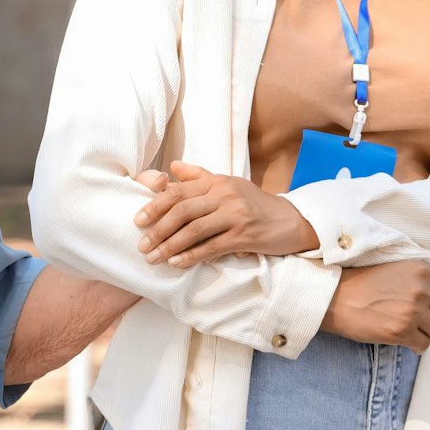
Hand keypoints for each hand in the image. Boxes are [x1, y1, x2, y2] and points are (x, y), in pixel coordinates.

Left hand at [134, 160, 319, 266]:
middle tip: (142, 245)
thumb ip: (199, 175)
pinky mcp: (244, 236)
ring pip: (193, 230)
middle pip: (181, 211)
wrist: (292, 220)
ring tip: (153, 258)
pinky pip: (212, 247)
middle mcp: (224, 195)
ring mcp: (235, 215)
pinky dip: (192, 256)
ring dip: (169, 246)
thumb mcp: (228, 183)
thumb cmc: (254, 202)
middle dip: (157, 229)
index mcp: (215, 182)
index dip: (154, 206)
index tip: (138, 221)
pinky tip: (177, 263)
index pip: (178, 192)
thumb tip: (172, 166)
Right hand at [322, 261, 429, 351]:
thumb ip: (420, 280)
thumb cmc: (359, 283)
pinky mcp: (401, 332)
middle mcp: (419, 290)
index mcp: (420, 271)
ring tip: (410, 327)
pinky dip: (415, 345)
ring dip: (428, 332)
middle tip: (423, 319)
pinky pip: (424, 345)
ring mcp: (411, 312)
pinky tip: (402, 337)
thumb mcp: (394, 269)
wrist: (333, 297)